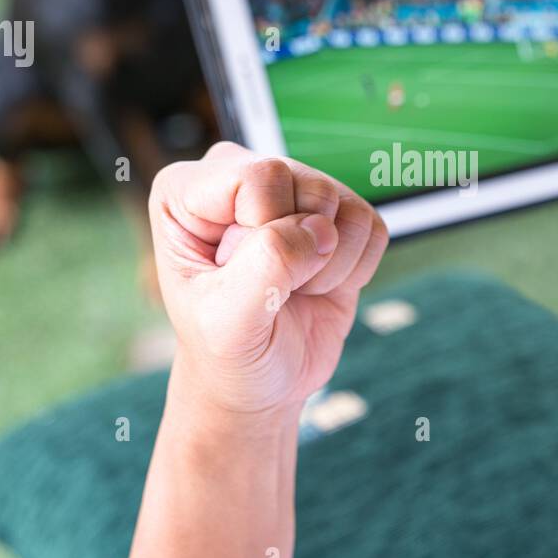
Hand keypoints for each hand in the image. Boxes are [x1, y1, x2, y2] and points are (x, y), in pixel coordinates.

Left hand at [148, 142, 388, 422]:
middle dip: (302, 252)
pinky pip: (371, 225)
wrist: (260, 381)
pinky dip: (355, 269)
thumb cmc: (228, 352)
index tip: (241, 278)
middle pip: (309, 186)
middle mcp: (239, 177)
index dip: (268, 231)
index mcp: (186, 191)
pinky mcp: (335, 216)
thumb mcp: (229, 320)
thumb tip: (321, 229)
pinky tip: (320, 287)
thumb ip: (266, 267)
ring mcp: (291, 191)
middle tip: (271, 290)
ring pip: (345, 203)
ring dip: (331, 265)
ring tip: (293, 291)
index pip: (259, 176)